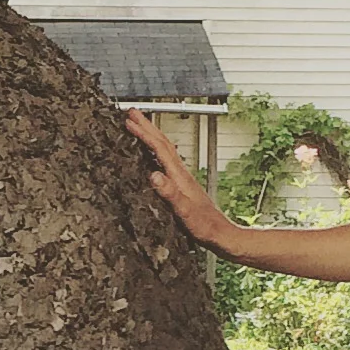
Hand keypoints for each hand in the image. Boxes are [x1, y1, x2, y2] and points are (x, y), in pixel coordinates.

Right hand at [124, 108, 241, 254]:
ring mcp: (182, 179)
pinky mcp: (182, 186)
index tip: (130, 121)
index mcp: (180, 176)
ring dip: (152, 136)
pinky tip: (152, 156)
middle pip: (163, 143)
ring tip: (140, 127)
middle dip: (147, 126)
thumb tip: (153, 174)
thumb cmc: (204, 226)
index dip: (144, 133)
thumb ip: (170, 193)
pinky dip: (156, 152)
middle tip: (132, 113)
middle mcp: (181, 174)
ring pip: (165, 150)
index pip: (160, 148)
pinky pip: (166, 162)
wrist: (220, 235)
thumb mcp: (184, 211)